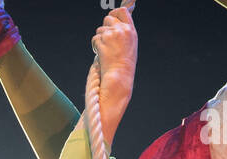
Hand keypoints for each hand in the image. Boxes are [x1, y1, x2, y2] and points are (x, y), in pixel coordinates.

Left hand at [92, 3, 137, 122]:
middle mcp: (123, 30)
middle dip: (104, 28)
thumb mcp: (129, 47)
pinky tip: (101, 55)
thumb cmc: (124, 66)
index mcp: (131, 31)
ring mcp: (113, 35)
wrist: (119, 78)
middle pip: (108, 18)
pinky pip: (95, 39)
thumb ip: (123, 34)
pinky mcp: (103, 42)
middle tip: (106, 41)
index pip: (123, 12)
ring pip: (100, 30)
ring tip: (106, 52)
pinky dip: (95, 46)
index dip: (115, 12)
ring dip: (100, 39)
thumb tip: (113, 25)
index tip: (111, 15)